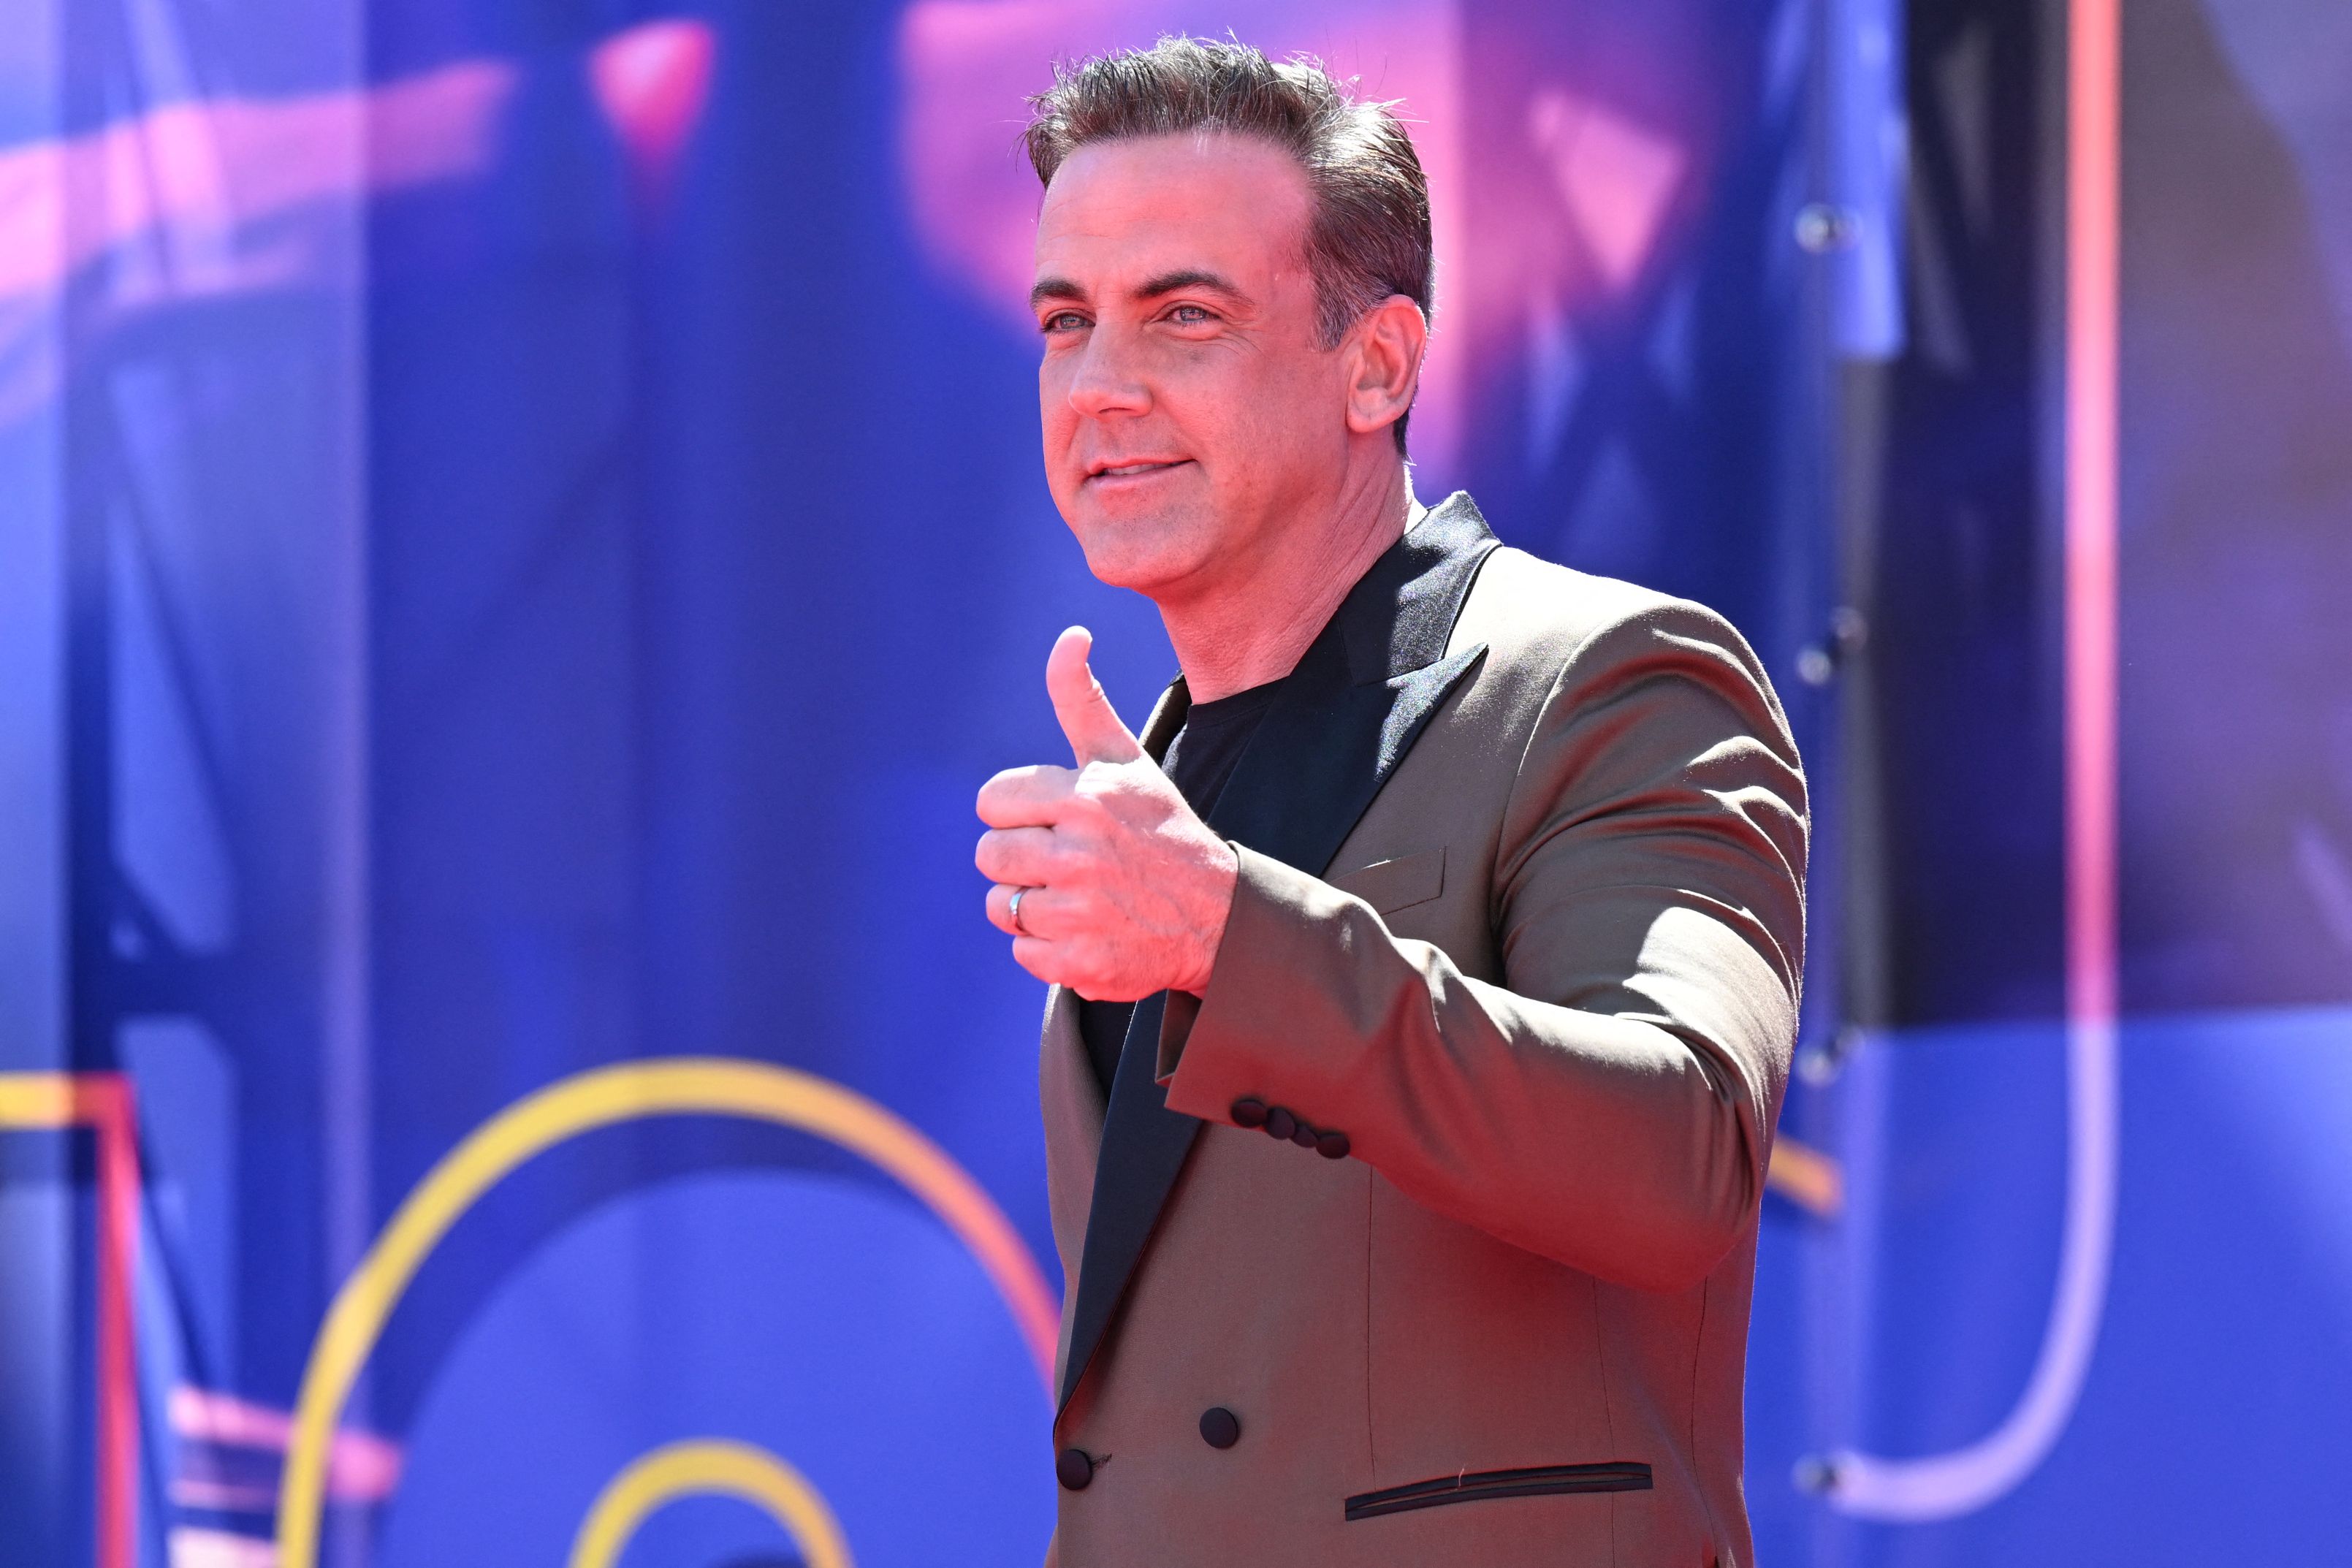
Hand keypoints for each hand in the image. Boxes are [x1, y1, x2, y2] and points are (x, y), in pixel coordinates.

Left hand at [977, 627, 1238, 999]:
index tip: (1055, 819)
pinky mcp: (1079, 963)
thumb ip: (1082, 700)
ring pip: (1001, 905)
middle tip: (1068, 861)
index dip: (1018, 810)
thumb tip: (1070, 635)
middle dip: (1020, 858)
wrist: (1219, 918)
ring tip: (1077, 896)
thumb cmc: (1162, 830)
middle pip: (990, 854)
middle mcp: (1080, 853)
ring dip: (1030, 905)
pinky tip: (1088, 931)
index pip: (992, 801)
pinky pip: (1023, 952)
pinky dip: (1048, 948)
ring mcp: (1079, 911)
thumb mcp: (1126, 760)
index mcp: (1086, 798)